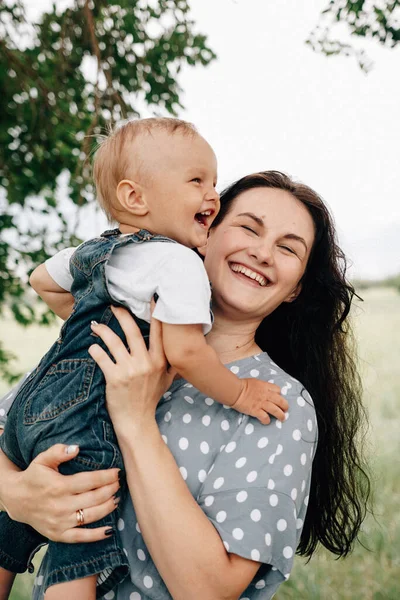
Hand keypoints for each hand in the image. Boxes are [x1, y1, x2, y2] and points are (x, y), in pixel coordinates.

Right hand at [0, 445, 119, 542]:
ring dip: (108, 507)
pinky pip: (81, 537)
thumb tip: (76, 448)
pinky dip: (96, 535)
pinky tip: (110, 530)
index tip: (118, 472)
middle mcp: (61, 506)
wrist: (16, 500)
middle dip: (111, 490)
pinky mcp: (58, 534)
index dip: (106, 476)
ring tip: (117, 499)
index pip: (90, 481)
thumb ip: (58, 452)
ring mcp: (60, 522)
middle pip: (94, 498)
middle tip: (119, 484)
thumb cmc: (34, 477)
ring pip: (91, 516)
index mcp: (59, 486)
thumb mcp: (42, 460)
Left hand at [88, 306, 176, 434]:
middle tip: (114, 307)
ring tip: (96, 326)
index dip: (155, 314)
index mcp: (159, 361)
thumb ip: (172, 364)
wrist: (137, 422)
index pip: (158, 332)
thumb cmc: (150, 400)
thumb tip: (180, 351)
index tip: (151, 299)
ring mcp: (130, 370)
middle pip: (133, 331)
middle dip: (122, 315)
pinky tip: (92, 347)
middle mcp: (146, 363)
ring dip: (103, 331)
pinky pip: (102, 357)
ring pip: (114, 342)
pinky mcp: (114, 378)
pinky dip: (95, 350)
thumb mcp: (166, 381)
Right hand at [232, 379, 288, 424]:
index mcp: (265, 387)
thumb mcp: (255, 382)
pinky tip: (266, 421)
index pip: (278, 390)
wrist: (235, 391)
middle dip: (285, 406)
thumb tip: (264, 390)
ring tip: (282, 418)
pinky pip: (265, 417)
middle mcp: (266, 395)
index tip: (278, 398)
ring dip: (280, 415)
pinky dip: (267, 420)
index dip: (279, 394)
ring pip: (276, 410)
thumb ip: (261, 386)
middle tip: (285, 410)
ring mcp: (261, 403)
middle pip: (280, 401)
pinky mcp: (256, 411)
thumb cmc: (242, 385)